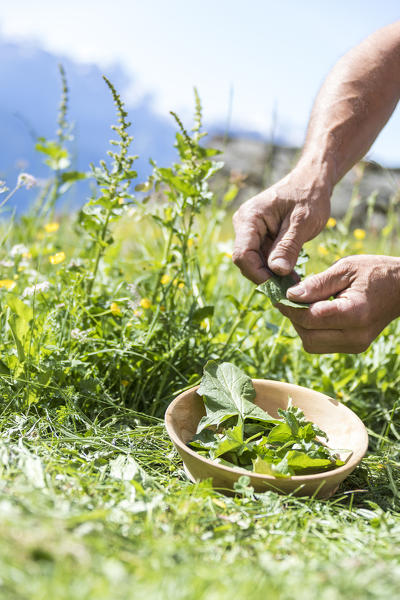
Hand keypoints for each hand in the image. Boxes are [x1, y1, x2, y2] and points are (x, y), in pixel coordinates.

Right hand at [232, 163, 331, 282]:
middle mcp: (244, 225)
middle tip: (290, 287)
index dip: (258, 273)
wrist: (312, 181)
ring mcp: (250, 231)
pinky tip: (291, 274)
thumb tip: (276, 271)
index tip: (280, 285)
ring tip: (294, 281)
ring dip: (272, 275)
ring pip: (254, 263)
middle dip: (266, 276)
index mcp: (249, 218)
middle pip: (246, 261)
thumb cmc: (309, 196)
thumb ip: (288, 246)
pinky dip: (275, 268)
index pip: (242, 254)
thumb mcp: (303, 222)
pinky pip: (262, 258)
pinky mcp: (259, 237)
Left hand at [278, 255, 399, 353]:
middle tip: (288, 299)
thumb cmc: (375, 272)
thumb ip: (317, 283)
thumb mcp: (345, 269)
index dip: (290, 307)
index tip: (279, 294)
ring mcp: (356, 345)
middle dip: (294, 318)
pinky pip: (321, 344)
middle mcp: (355, 336)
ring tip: (302, 304)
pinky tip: (314, 313)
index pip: (311, 317)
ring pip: (312, 344)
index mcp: (355, 314)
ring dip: (302, 326)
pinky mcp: (354, 347)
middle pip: (308, 336)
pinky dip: (312, 331)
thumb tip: (290, 295)